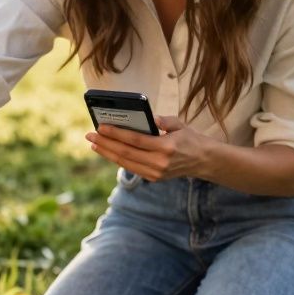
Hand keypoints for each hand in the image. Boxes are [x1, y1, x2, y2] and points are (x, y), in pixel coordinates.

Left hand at [85, 115, 215, 181]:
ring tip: (94, 144)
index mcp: (166, 147)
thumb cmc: (189, 138)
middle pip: (125, 153)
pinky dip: (117, 159)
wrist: (203, 161)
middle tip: (90, 136)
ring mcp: (155, 173)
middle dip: (105, 143)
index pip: (134, 140)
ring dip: (107, 153)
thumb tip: (146, 116)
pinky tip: (107, 151)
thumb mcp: (179, 124)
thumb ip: (162, 120)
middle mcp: (159, 163)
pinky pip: (130, 168)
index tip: (100, 127)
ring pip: (125, 163)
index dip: (115, 134)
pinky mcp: (153, 178)